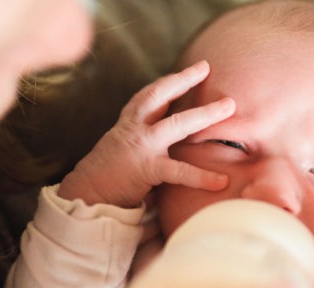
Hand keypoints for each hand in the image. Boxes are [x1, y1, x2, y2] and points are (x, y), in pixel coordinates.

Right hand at [58, 60, 233, 207]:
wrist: (84, 196)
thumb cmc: (105, 179)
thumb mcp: (121, 152)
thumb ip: (142, 146)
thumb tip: (166, 149)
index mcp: (127, 126)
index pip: (147, 97)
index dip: (167, 83)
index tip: (187, 72)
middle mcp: (134, 130)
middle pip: (158, 96)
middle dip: (182, 80)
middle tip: (205, 66)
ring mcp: (141, 147)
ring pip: (177, 124)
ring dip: (204, 114)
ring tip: (229, 106)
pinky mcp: (147, 168)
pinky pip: (179, 171)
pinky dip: (202, 177)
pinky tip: (222, 181)